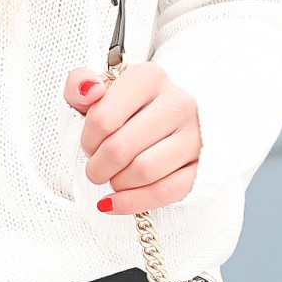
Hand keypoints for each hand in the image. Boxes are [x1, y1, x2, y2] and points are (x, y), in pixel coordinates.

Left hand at [66, 62, 201, 214]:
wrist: (168, 119)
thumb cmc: (127, 108)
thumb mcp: (98, 90)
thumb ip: (79, 83)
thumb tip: (89, 89)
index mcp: (149, 78)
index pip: (103, 118)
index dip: (87, 140)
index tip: (89, 144)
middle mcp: (178, 103)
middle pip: (121, 148)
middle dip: (98, 166)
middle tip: (96, 168)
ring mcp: (194, 136)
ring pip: (144, 171)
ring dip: (117, 183)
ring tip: (113, 178)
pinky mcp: (202, 166)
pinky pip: (166, 192)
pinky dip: (134, 202)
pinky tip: (114, 203)